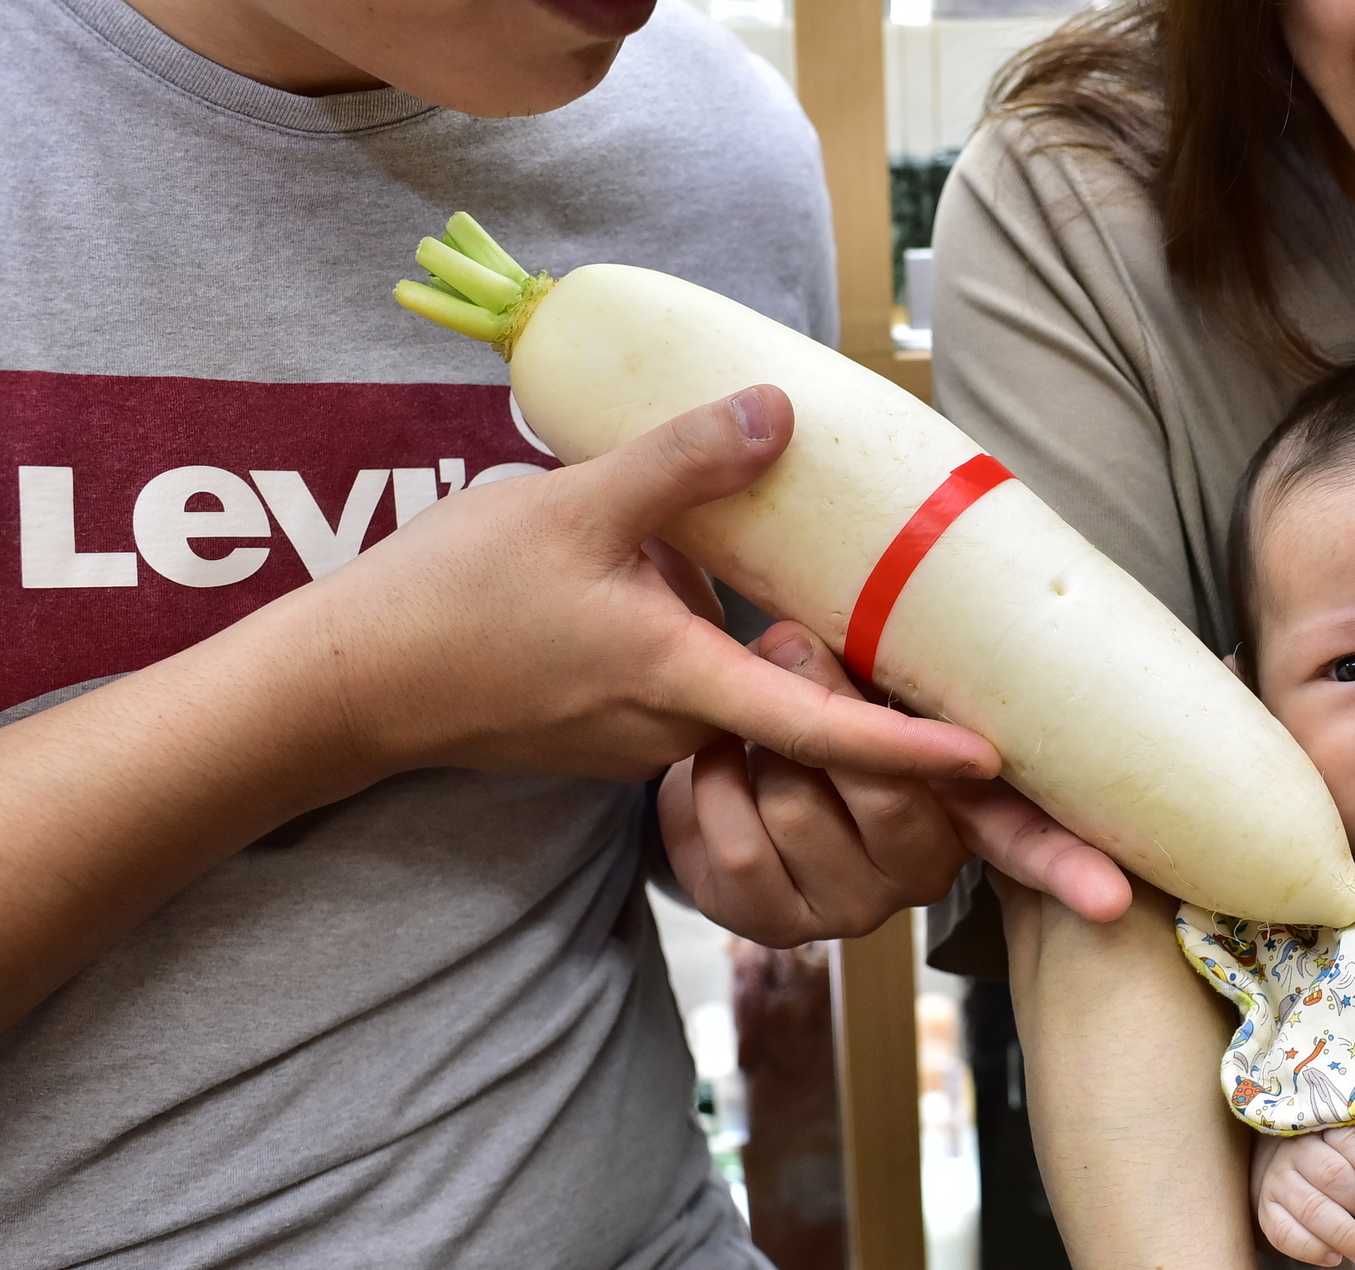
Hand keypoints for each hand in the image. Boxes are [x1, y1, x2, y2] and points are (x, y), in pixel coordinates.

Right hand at [312, 384, 996, 784]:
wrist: (354, 681)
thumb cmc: (454, 596)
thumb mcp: (576, 503)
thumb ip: (685, 462)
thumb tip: (783, 412)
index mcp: (682, 682)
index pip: (823, 732)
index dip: (913, 749)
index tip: (991, 763)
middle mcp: (679, 729)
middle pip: (800, 724)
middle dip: (869, 702)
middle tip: (962, 695)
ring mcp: (648, 739)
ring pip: (750, 706)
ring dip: (796, 675)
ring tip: (863, 635)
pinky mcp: (619, 730)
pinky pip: (704, 699)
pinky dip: (738, 666)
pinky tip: (737, 612)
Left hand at [659, 615, 1134, 943]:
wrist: (712, 748)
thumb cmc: (807, 697)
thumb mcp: (853, 668)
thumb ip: (863, 662)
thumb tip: (791, 641)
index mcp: (960, 811)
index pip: (1026, 840)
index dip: (1069, 869)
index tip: (1114, 900)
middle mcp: (918, 874)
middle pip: (884, 794)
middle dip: (825, 704)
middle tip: (786, 642)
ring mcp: (846, 909)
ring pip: (794, 808)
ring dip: (751, 748)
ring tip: (746, 720)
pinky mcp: (770, 926)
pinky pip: (728, 847)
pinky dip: (705, 788)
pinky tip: (716, 769)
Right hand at [1251, 1127, 1354, 1267]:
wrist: (1293, 1173)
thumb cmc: (1340, 1162)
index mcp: (1325, 1130)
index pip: (1350, 1140)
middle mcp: (1296, 1151)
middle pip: (1331, 1175)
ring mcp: (1277, 1182)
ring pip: (1310, 1208)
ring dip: (1344, 1235)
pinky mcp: (1266, 1212)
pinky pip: (1285, 1235)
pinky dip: (1313, 1250)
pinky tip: (1335, 1257)